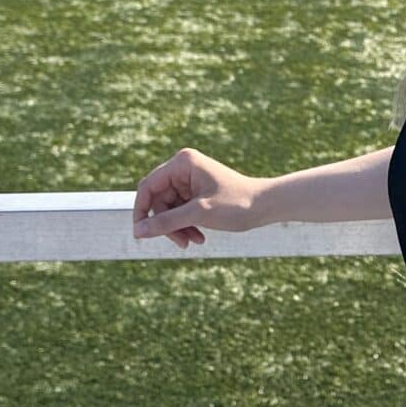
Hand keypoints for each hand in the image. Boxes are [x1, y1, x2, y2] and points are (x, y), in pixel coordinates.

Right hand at [131, 148, 261, 248]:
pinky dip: (187, 225)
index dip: (142, 211)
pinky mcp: (197, 192)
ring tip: (194, 241)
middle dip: (168, 224)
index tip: (141, 234)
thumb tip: (137, 232)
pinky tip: (200, 237)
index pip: (148, 187)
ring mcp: (190, 180)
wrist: (267, 206)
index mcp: (182, 163)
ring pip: (169, 209)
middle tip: (182, 243)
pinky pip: (181, 211)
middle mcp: (183, 168)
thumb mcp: (199, 215)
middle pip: (159, 201)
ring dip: (179, 227)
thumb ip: (166, 222)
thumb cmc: (237, 204)